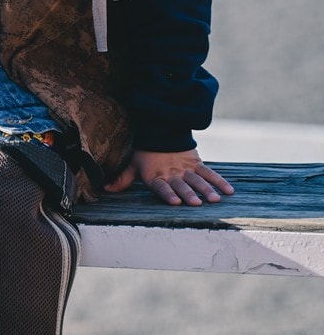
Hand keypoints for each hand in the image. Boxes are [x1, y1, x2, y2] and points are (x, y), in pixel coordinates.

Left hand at [105, 148, 234, 206]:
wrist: (160, 131)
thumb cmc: (145, 154)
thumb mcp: (132, 165)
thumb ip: (122, 179)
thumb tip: (104, 188)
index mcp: (156, 176)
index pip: (162, 187)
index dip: (168, 194)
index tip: (175, 202)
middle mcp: (172, 173)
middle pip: (181, 185)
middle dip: (189, 194)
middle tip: (197, 203)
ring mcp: (185, 168)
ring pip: (197, 180)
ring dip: (207, 189)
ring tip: (215, 199)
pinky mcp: (196, 163)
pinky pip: (209, 172)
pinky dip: (219, 181)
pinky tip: (229, 191)